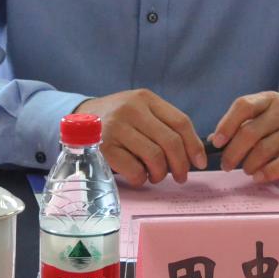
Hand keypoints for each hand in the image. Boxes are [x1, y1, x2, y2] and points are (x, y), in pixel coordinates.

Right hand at [74, 89, 206, 185]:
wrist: (78, 120)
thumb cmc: (118, 120)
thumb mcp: (139, 111)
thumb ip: (163, 124)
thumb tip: (194, 153)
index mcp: (145, 98)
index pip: (180, 122)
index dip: (194, 145)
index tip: (200, 162)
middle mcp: (131, 109)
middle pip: (170, 142)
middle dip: (181, 165)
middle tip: (181, 177)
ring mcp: (116, 128)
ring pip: (155, 158)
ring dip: (160, 174)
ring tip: (156, 176)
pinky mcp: (104, 147)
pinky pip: (135, 170)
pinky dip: (141, 178)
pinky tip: (138, 175)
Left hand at [210, 92, 278, 181]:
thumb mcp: (267, 116)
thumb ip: (243, 125)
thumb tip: (214, 140)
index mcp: (270, 99)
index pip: (243, 106)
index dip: (226, 124)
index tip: (217, 143)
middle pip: (250, 131)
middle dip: (233, 152)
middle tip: (226, 165)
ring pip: (265, 149)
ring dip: (249, 164)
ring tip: (246, 170)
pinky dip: (267, 172)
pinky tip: (259, 177)